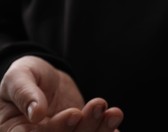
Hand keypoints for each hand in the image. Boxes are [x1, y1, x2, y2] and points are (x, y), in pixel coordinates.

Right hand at [0, 56, 123, 130]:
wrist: (46, 77)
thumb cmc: (26, 76)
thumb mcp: (19, 76)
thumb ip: (24, 92)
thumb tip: (36, 113)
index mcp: (17, 130)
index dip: (56, 129)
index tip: (74, 114)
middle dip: (84, 126)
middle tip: (98, 105)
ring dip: (100, 129)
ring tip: (114, 113)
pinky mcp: (81, 131)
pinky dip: (107, 131)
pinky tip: (115, 122)